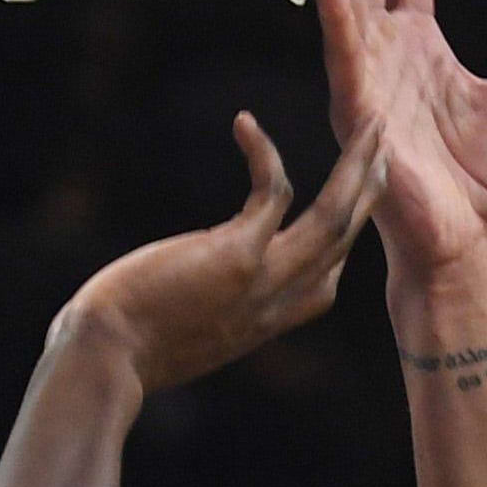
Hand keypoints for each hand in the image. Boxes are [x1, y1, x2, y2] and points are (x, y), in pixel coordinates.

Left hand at [58, 114, 385, 393]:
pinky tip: (244, 123)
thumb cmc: (116, 354)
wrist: (104, 363)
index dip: (340, 249)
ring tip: (370, 124)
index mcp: (259, 326)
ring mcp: (262, 281)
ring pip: (333, 219)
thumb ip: (191, 319)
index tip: (347, 212)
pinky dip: (264, 154)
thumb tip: (164, 306)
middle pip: (342, 246)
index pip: (321, 289)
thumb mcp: (171, 343)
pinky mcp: (237, 255)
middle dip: (367, 195)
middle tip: (381, 150)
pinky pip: (274, 194)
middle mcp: (273, 305)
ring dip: (357, 168)